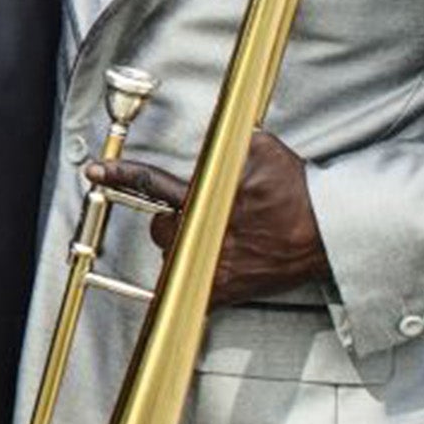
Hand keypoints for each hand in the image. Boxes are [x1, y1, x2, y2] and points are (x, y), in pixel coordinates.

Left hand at [86, 130, 330, 308]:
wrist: (329, 232)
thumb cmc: (299, 190)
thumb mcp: (264, 149)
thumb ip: (230, 141)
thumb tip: (217, 134)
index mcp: (209, 197)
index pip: (152, 183)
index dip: (120, 174)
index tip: (94, 171)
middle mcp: (205, 233)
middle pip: (159, 227)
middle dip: (172, 219)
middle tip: (200, 215)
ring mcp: (212, 265)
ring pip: (172, 255)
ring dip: (183, 246)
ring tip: (216, 238)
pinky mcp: (223, 290)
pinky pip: (189, 287)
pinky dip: (194, 277)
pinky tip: (212, 266)